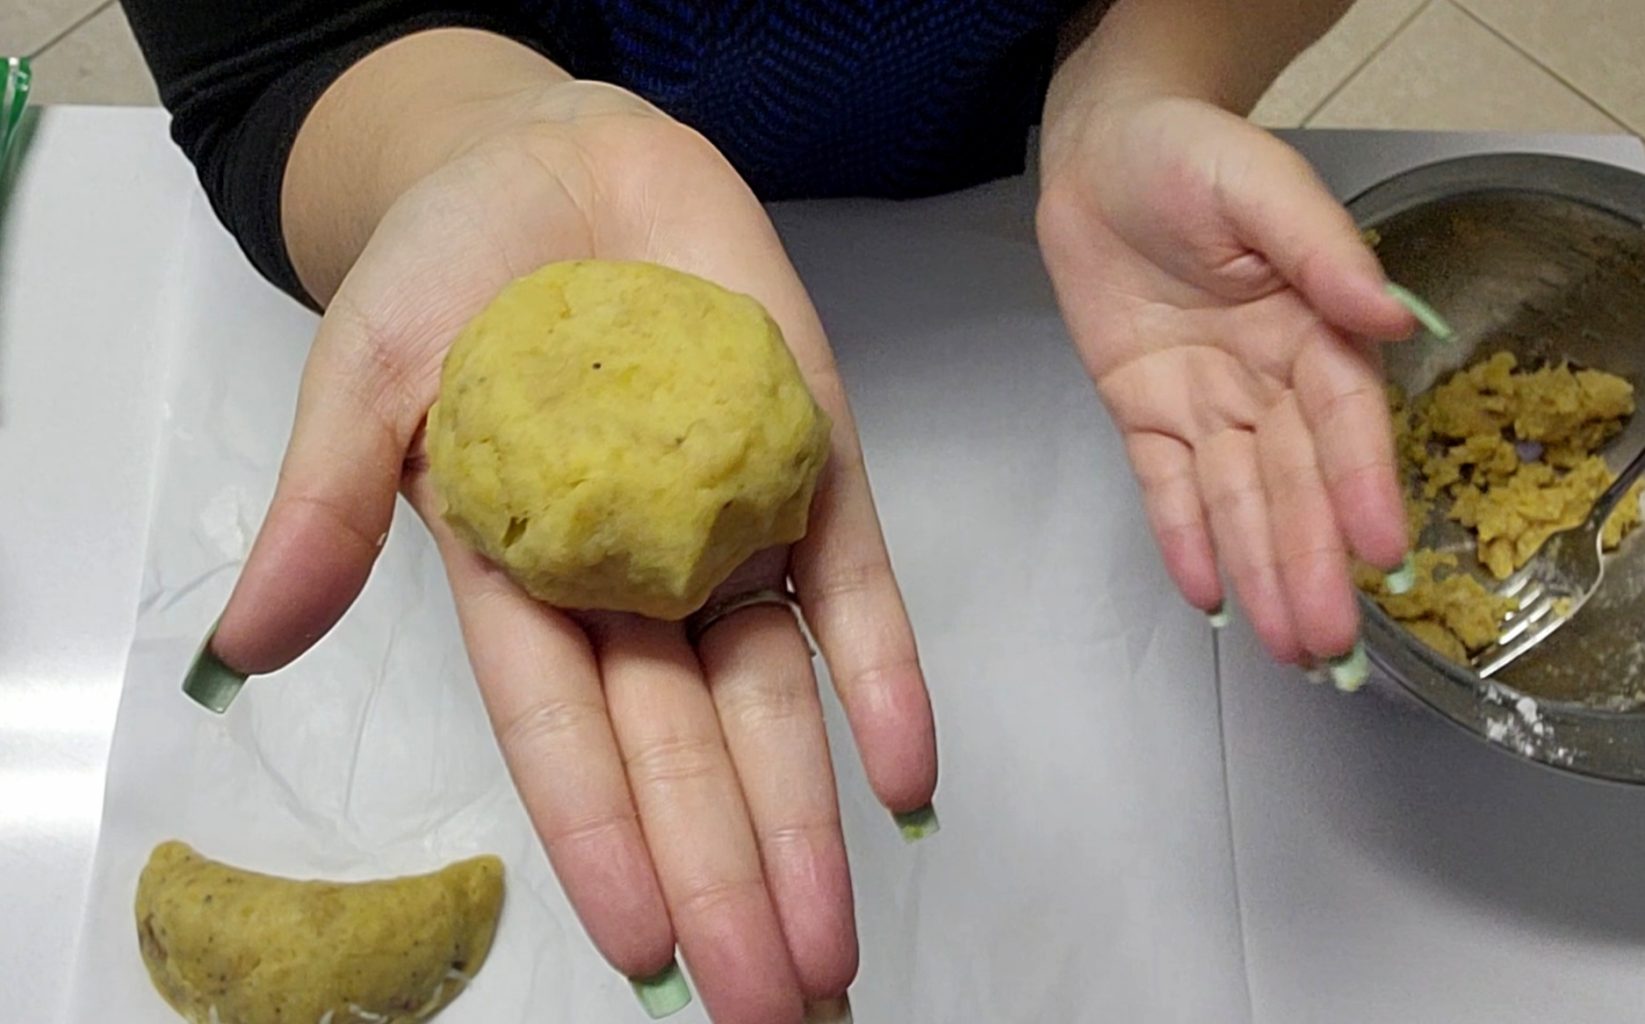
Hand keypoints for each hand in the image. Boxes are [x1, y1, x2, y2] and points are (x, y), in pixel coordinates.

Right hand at [200, 84, 936, 1022]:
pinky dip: (885, 679)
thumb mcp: (363, 371)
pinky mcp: (806, 468)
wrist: (559, 162)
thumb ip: (328, 506)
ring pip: (773, 701)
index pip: (563, 736)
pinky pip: (853, 590)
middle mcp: (630, 582)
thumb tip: (246, 649)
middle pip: (682, 752)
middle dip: (725, 877)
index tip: (646, 953)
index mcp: (517, 580)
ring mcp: (727, 531)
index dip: (603, 841)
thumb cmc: (445, 263)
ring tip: (835, 946)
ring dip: (807, 821)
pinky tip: (910, 777)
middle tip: (775, 1004)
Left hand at [1036, 95, 1415, 662]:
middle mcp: (1267, 378)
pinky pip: (1165, 485)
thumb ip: (1321, 250)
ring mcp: (1205, 401)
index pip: (1344, 422)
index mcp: (1313, 327)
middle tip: (1328, 642)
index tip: (1380, 552)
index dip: (1362, 487)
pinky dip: (1183, 538)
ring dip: (1260, 570)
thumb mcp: (1261, 185)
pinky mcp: (1144, 411)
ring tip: (1285, 644)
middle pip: (1295, 483)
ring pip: (1236, 500)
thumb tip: (1387, 313)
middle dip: (1311, 562)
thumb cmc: (1190, 156)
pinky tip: (1210, 593)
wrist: (1103, 154)